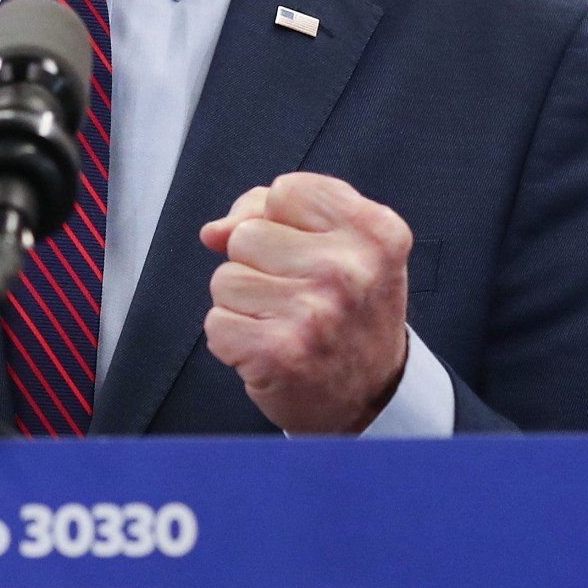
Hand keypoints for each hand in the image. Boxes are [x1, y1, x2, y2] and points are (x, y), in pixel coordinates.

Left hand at [198, 172, 411, 434]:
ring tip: (285, 324)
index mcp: (374, 232)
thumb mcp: (343, 249)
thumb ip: (276, 217)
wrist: (373, 397)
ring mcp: (314, 312)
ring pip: (225, 278)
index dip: (279, 219)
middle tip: (300, 298)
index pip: (286, 190)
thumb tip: (213, 231)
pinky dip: (233, 340)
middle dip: (258, 265)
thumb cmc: (352, 315)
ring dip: (244, 304)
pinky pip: (215, 323)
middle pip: (247, 234)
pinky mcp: (278, 352)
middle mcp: (349, 270)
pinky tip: (270, 350)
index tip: (307, 252)